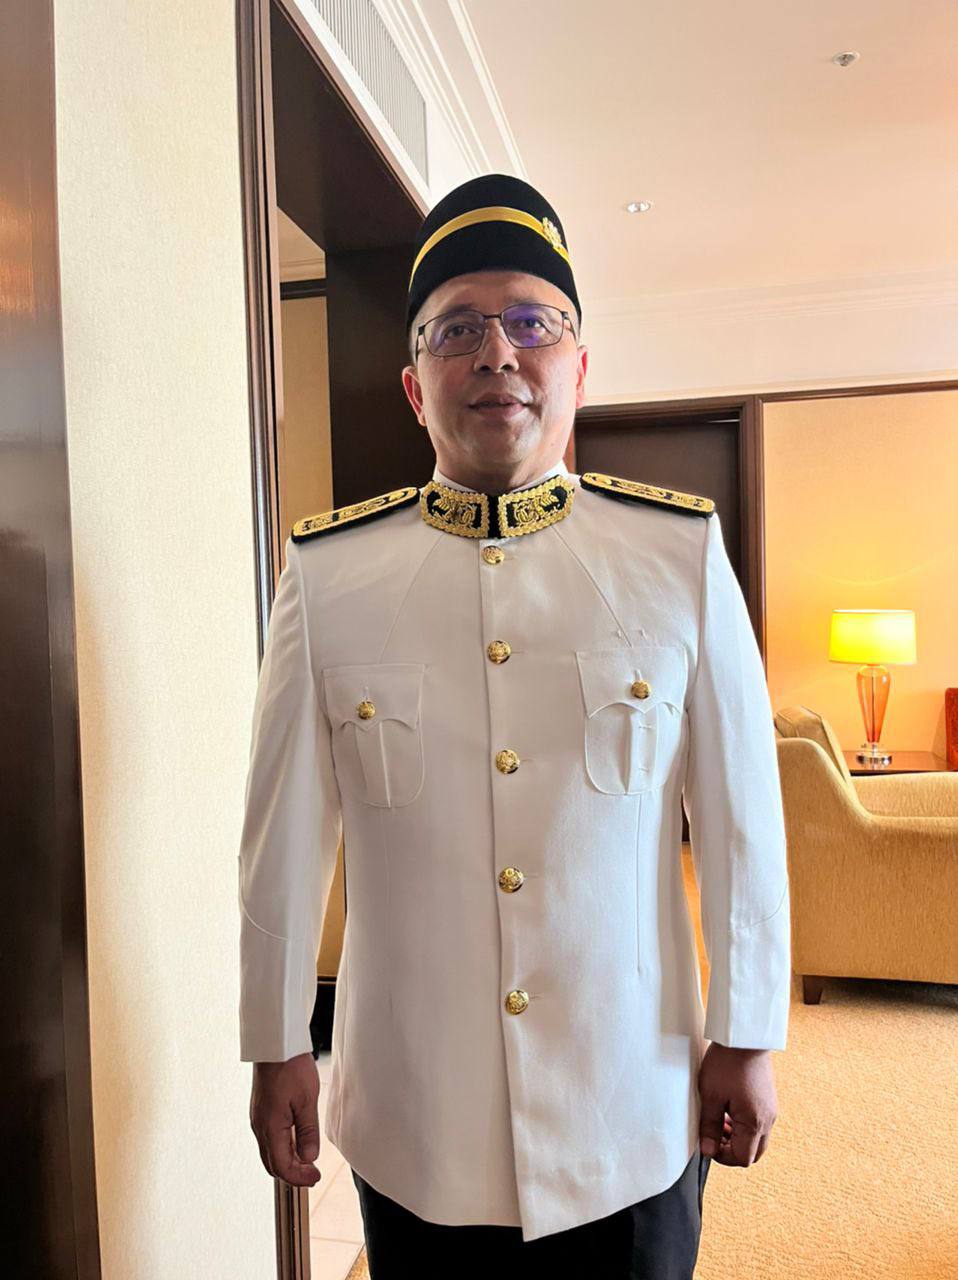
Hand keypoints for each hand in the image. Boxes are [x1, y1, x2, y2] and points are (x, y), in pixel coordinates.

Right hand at [250, 1051, 321, 1186]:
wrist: (274, 1045)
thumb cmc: (290, 1067)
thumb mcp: (307, 1100)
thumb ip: (308, 1132)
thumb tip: (309, 1158)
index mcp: (270, 1127)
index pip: (282, 1166)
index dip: (300, 1177)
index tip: (316, 1178)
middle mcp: (260, 1127)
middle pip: (272, 1164)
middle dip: (293, 1174)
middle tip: (313, 1175)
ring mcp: (258, 1119)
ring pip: (269, 1152)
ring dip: (287, 1162)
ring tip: (307, 1162)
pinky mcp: (260, 1111)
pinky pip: (268, 1139)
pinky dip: (282, 1148)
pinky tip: (296, 1143)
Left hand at [697, 1042, 777, 1166]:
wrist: (745, 1036)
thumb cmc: (727, 1063)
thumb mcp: (711, 1096)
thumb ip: (709, 1126)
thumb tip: (707, 1150)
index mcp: (755, 1123)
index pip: (743, 1158)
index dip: (723, 1157)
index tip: (708, 1145)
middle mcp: (768, 1119)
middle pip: (753, 1152)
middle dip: (732, 1150)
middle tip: (714, 1135)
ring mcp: (771, 1109)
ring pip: (757, 1138)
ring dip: (739, 1137)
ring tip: (719, 1120)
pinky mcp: (769, 1099)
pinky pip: (760, 1123)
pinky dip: (745, 1125)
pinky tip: (729, 1109)